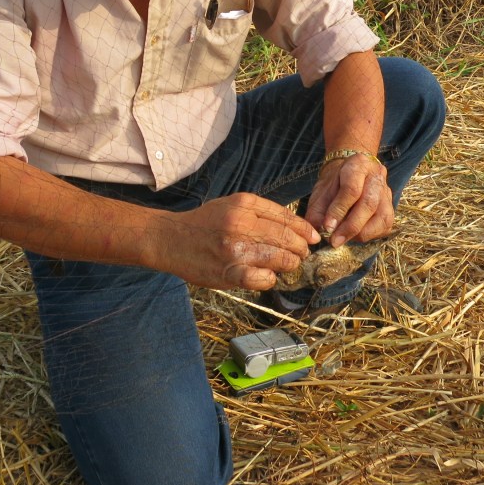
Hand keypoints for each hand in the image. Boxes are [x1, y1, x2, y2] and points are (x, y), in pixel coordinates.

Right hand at [153, 193, 320, 290]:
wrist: (170, 238)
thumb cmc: (204, 222)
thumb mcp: (232, 204)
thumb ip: (260, 212)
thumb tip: (294, 226)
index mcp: (244, 205)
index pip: (286, 217)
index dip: (304, 229)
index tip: (313, 237)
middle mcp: (241, 225)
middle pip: (287, 238)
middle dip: (301, 248)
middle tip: (302, 253)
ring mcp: (235, 250)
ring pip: (280, 259)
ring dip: (290, 264)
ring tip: (288, 264)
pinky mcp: (228, 273)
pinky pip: (262, 279)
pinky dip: (270, 279)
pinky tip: (268, 276)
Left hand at [304, 155, 393, 246]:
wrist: (350, 176)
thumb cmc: (334, 185)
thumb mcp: (320, 192)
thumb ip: (318, 211)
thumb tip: (322, 232)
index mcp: (358, 164)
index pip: (351, 189)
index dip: (339, 210)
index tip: (327, 227)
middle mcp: (377, 176)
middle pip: (369, 204)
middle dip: (350, 226)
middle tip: (335, 240)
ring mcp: (387, 192)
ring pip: (380, 217)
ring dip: (360, 233)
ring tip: (342, 238)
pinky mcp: (391, 208)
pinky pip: (384, 226)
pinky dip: (368, 235)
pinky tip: (354, 236)